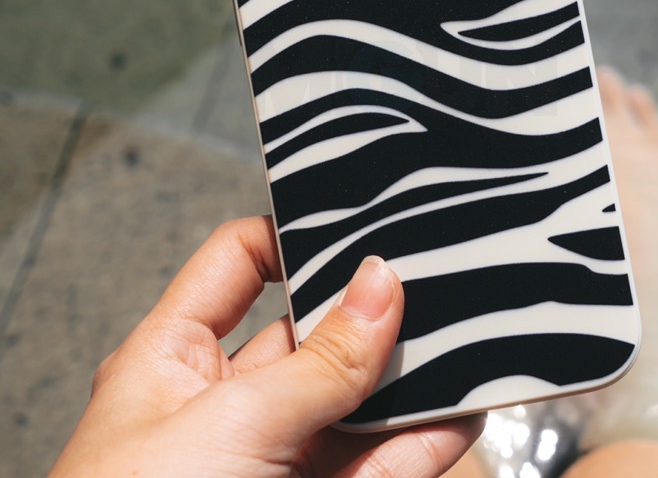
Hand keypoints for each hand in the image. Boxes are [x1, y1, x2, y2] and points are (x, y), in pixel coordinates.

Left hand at [51, 216, 483, 476]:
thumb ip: (317, 363)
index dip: (291, 236)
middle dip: (368, 308)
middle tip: (430, 277)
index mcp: (175, 359)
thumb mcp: (227, 425)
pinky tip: (460, 413)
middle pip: (310, 332)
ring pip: (353, 400)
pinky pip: (378, 462)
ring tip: (465, 339)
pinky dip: (422, 440)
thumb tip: (379, 285)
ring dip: (408, 377)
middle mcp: (226, 402)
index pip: (237, 263)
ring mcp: (274, 458)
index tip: (353, 221)